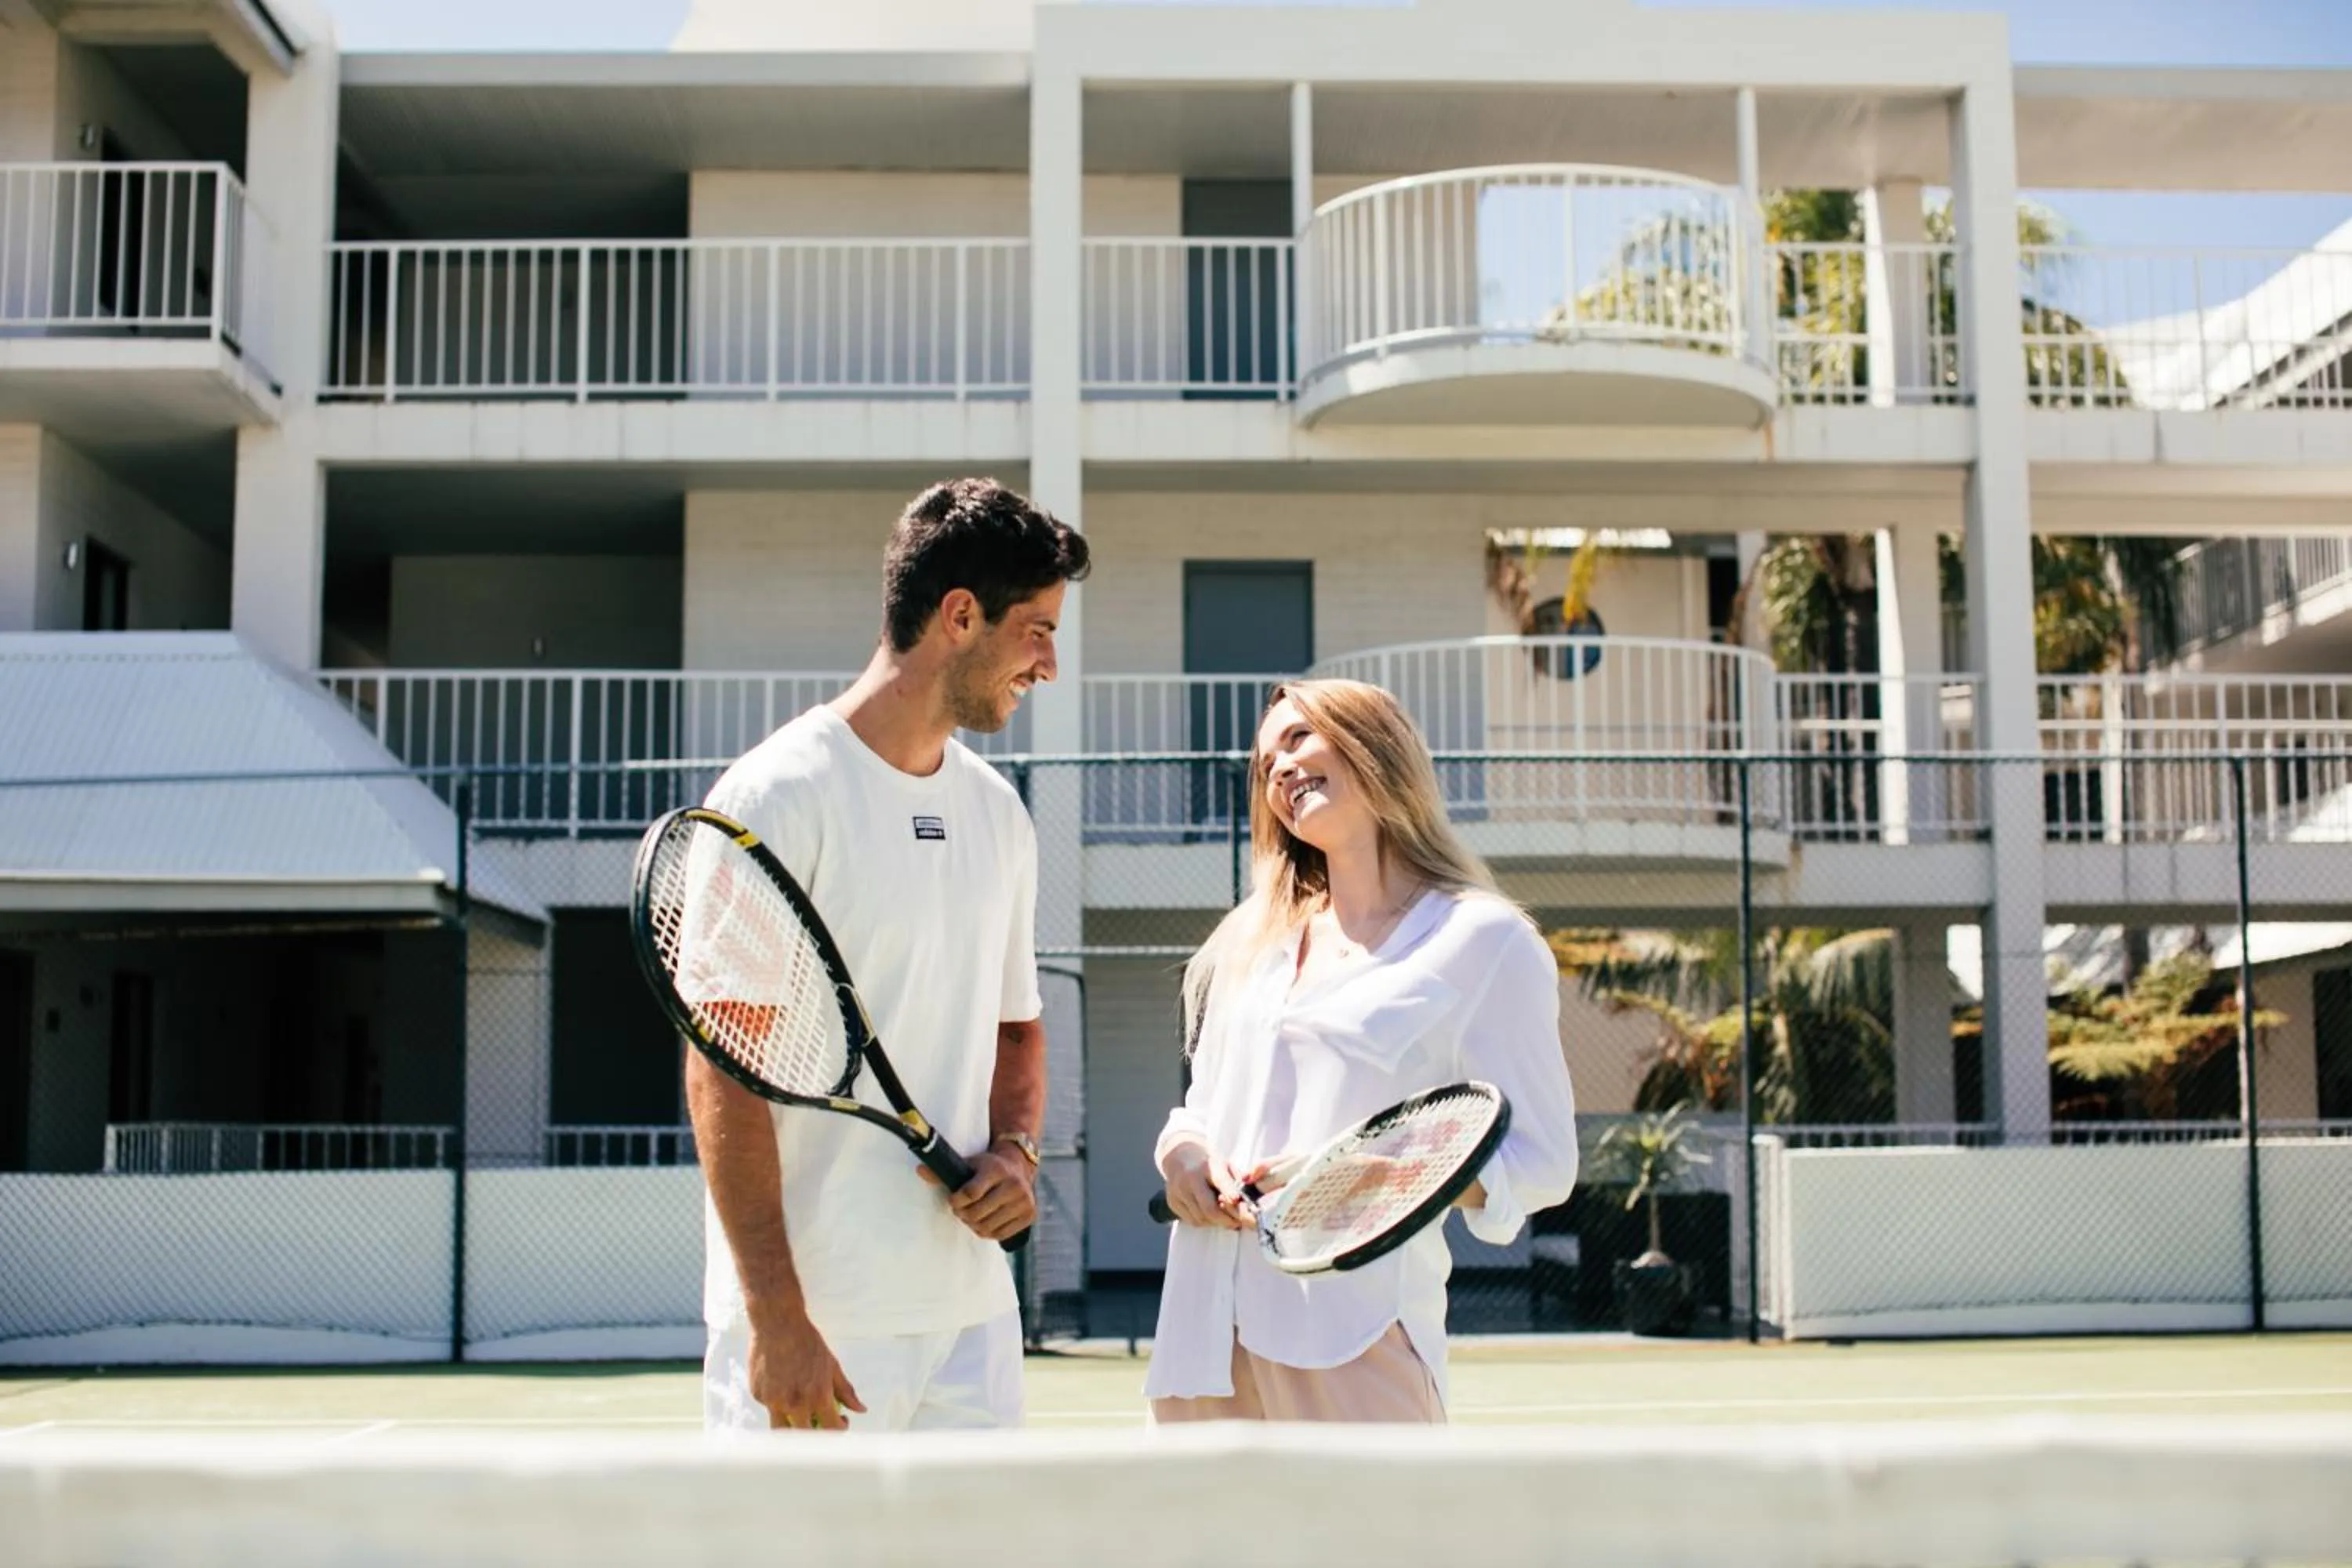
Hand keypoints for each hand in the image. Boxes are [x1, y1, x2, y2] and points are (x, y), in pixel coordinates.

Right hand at [745, 1304, 864, 1431]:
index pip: (831, 1430)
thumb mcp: (832, 1365)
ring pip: (782, 1430)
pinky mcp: (758, 1395)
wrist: (778, 1324)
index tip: (840, 1422)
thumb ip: (846, 1391)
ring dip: (793, 1426)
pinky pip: (769, 1409)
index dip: (840, 1429)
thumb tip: (860, 1409)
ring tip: (800, 1411)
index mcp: (817, 1397)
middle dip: (816, 1431)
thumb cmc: (807, 1342)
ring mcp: (773, 1401)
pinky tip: (783, 1385)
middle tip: (820, 1419)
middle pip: (805, 1436)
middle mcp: (794, 1404)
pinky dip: (778, 1405)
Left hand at [918, 1147, 1035, 1241]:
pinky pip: (1000, 1234)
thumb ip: (945, 1171)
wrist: (1019, 1168)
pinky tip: (984, 1222)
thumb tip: (919, 1170)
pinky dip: (987, 1232)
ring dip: (973, 1224)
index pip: (970, 1193)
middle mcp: (1014, 1185)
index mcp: (997, 1170)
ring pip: (987, 1226)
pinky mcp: (1030, 1215)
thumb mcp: (969, 1163)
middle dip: (963, 1214)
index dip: (956, 1200)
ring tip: (971, 1216)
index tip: (953, 1199)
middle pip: (977, 1212)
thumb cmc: (988, 1167)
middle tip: (960, 1210)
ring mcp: (1024, 1202)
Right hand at [1159, 1140, 1250, 1229]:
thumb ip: (1237, 1181)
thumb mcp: (1225, 1165)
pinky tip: (1209, 1215)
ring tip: (1224, 1218)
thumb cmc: (1209, 1164)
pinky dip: (1204, 1222)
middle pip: (1209, 1208)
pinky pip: (1191, 1220)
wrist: (1181, 1156)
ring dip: (1215, 1223)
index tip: (1236, 1200)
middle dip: (1225, 1220)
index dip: (1229, 1191)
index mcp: (1208, 1165)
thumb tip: (1248, 1199)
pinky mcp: (1172, 1201)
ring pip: (1200, 1218)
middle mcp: (1191, 1177)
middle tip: (1237, 1224)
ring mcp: (1179, 1190)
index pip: (1219, 1180)